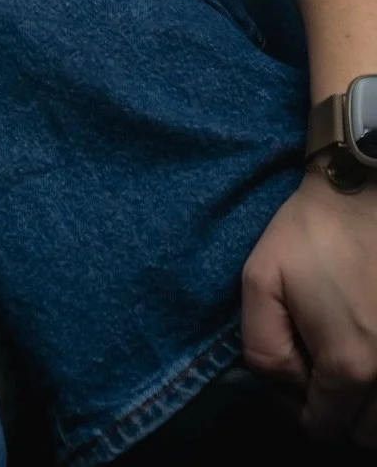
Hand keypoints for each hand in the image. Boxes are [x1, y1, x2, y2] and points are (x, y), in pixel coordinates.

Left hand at [242, 167, 376, 445]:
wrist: (363, 194)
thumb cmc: (310, 233)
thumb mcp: (260, 281)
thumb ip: (262, 347)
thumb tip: (285, 383)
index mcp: (348, 364)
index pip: (323, 427)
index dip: (297, 407)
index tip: (292, 371)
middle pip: (364, 432)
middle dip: (336, 410)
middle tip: (318, 367)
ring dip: (366, 404)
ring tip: (345, 360)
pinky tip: (368, 348)